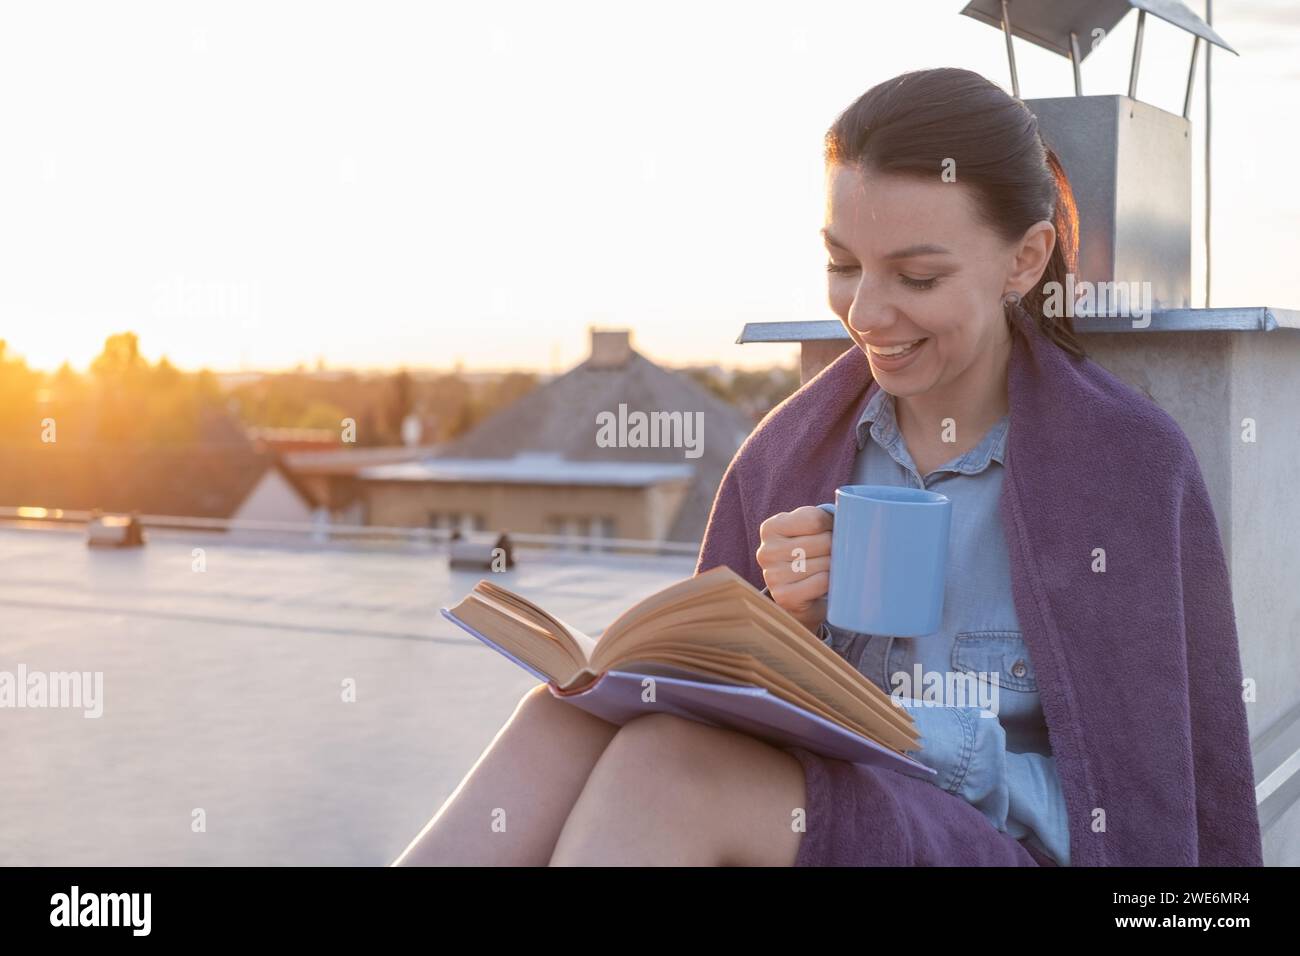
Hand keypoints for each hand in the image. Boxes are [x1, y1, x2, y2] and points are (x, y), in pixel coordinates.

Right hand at [756, 505, 832, 634]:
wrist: (800, 593)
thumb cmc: (810, 553)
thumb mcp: (809, 530)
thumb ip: (823, 519)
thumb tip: (854, 521)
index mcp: (770, 528)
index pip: (815, 520)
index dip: (831, 525)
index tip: (830, 532)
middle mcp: (766, 552)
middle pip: (822, 541)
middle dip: (836, 547)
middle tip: (832, 554)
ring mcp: (772, 576)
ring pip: (824, 563)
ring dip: (835, 566)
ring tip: (828, 568)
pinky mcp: (784, 597)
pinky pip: (821, 582)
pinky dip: (830, 583)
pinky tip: (825, 583)